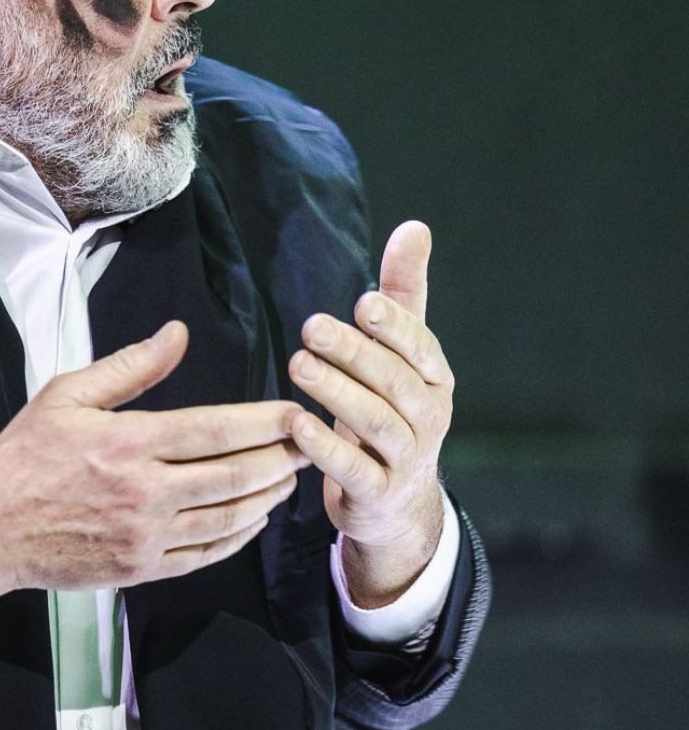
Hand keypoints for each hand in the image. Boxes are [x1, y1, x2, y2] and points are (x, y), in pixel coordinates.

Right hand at [0, 319, 308, 638]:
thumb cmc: (23, 458)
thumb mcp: (66, 396)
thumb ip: (129, 367)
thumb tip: (176, 334)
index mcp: (127, 444)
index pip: (217, 430)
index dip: (266, 422)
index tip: (296, 412)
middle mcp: (143, 493)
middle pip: (235, 475)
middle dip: (281, 458)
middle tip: (310, 443)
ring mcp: (146, 536)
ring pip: (229, 518)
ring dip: (267, 497)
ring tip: (287, 478)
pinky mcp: (142, 568)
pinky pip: (207, 554)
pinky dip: (238, 536)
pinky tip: (252, 518)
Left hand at [287, 220, 453, 603]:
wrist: (396, 503)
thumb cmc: (392, 410)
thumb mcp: (401, 355)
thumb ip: (403, 294)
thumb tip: (414, 226)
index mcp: (434, 379)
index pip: (420, 347)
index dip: (394, 326)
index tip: (362, 302)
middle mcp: (428, 416)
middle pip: (394, 382)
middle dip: (355, 353)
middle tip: (312, 329)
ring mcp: (406, 458)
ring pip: (375, 422)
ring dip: (336, 393)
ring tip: (298, 365)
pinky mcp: (377, 492)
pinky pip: (353, 470)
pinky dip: (326, 448)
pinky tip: (295, 426)